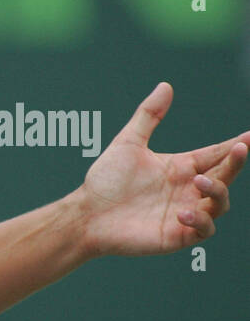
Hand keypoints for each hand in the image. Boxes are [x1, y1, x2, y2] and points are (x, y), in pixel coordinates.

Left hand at [78, 82, 246, 256]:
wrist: (86, 214)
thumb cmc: (105, 181)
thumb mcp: (128, 143)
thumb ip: (149, 116)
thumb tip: (166, 85)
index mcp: (181, 168)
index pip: (216, 154)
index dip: (236, 146)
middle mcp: (187, 190)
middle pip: (225, 175)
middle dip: (235, 163)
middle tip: (240, 149)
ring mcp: (185, 213)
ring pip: (220, 203)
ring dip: (217, 191)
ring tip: (199, 181)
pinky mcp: (177, 235)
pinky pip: (203, 230)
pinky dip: (200, 221)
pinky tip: (184, 212)